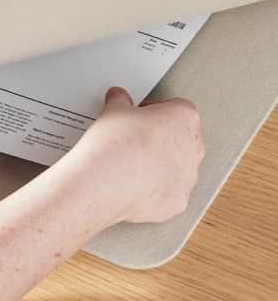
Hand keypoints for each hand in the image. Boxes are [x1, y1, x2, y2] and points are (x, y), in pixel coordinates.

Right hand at [69, 88, 204, 223]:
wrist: (106, 181)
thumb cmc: (116, 145)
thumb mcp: (113, 109)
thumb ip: (120, 100)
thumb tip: (118, 98)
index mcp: (184, 119)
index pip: (176, 107)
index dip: (155, 110)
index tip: (139, 115)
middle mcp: (194, 148)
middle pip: (181, 137)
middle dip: (159, 137)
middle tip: (134, 138)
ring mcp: (188, 178)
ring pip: (176, 167)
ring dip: (158, 164)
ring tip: (130, 162)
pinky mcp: (177, 202)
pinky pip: (168, 191)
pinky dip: (153, 188)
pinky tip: (132, 182)